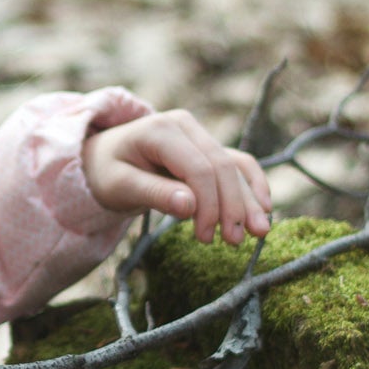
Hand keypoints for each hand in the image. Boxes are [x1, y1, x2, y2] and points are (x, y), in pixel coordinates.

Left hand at [81, 109, 270, 245]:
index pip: (198, 168)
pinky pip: (237, 164)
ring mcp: (199, 135)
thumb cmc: (106, 172)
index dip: (209, 204)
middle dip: (233, 206)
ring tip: (259, 233)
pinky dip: (252, 185)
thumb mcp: (119, 186)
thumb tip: (189, 207)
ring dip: (249, 200)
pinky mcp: (207, 149)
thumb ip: (154, 194)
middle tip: (235, 242)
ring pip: (234, 166)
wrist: (102, 158)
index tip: (206, 238)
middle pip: (221, 167)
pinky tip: (265, 208)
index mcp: (161, 130)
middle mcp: (185, 127)